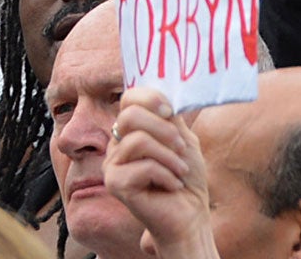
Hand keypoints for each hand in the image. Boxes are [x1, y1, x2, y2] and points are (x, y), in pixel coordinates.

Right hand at [104, 88, 217, 258]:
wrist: (188, 212)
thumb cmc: (186, 175)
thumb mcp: (182, 137)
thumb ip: (170, 116)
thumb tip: (166, 87)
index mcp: (132, 130)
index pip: (129, 97)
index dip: (151, 98)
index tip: (171, 111)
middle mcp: (116, 145)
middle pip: (130, 115)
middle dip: (165, 129)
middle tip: (182, 147)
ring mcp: (112, 166)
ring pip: (138, 140)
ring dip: (170, 155)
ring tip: (180, 170)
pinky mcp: (114, 184)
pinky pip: (142, 166)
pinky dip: (166, 174)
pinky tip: (172, 185)